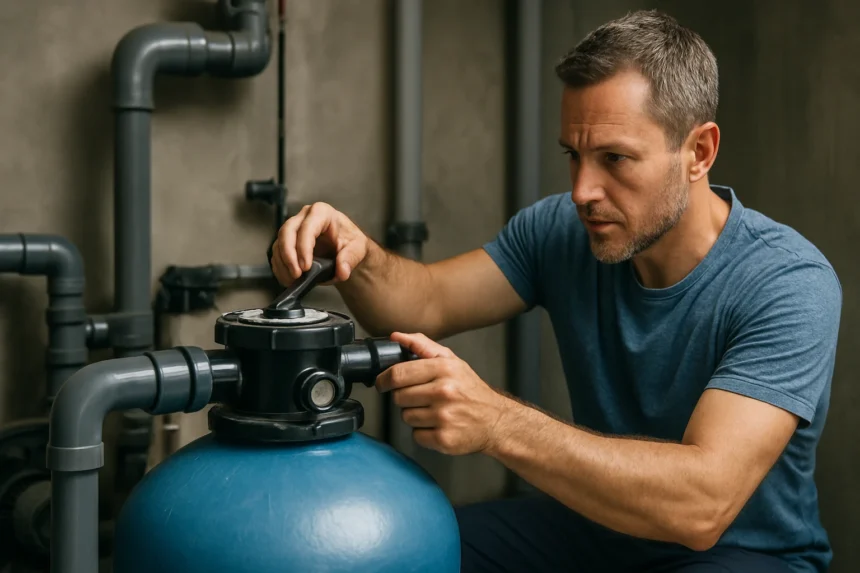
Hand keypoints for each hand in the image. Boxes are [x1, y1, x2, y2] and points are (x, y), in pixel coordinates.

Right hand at [270, 202, 368, 285]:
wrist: (345, 249)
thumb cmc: (350, 242)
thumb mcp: (358, 248)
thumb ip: (351, 258)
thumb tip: (342, 271)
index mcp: (322, 213)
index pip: (307, 228)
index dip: (304, 248)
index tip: (306, 267)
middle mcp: (304, 217)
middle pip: (287, 232)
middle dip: (288, 256)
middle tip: (296, 274)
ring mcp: (293, 229)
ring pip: (279, 244)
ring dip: (283, 265)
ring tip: (294, 280)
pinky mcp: (286, 243)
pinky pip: (277, 255)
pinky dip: (281, 269)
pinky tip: (289, 279)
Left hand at [376, 332, 511, 455]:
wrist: (495, 420)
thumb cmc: (470, 389)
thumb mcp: (452, 361)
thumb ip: (422, 346)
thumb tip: (396, 337)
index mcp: (444, 369)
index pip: (398, 374)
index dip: (384, 380)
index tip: (383, 383)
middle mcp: (444, 391)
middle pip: (399, 397)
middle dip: (405, 397)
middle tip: (422, 397)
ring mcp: (444, 417)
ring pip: (406, 417)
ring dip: (415, 415)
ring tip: (434, 411)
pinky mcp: (444, 439)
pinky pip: (416, 435)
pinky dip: (424, 432)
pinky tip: (438, 425)